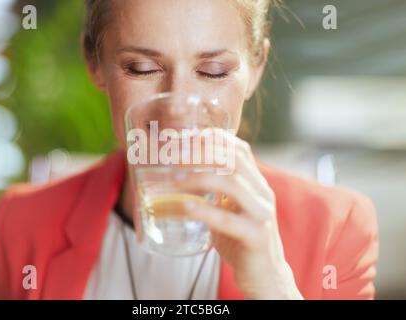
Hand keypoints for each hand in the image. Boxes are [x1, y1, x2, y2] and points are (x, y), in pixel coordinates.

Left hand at [177, 129, 302, 299]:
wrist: (265, 275)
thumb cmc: (241, 239)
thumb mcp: (230, 209)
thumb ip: (215, 193)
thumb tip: (178, 177)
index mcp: (256, 184)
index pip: (240, 150)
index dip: (214, 139)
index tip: (186, 136)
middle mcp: (262, 193)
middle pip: (234, 161)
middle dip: (201, 153)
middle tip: (173, 154)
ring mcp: (261, 214)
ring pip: (232, 184)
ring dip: (199, 178)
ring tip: (173, 178)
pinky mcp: (256, 237)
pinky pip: (229, 220)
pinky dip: (206, 211)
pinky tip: (186, 206)